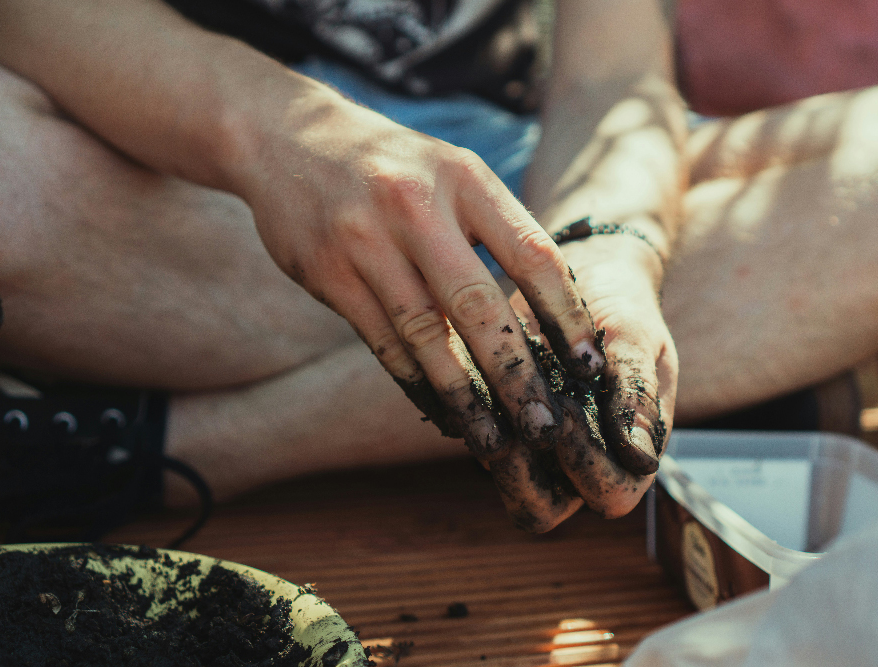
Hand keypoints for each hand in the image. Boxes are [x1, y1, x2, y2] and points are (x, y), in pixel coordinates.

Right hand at [232, 92, 604, 459]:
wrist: (287, 136)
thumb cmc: (394, 165)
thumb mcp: (453, 173)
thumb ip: (498, 231)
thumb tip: (551, 314)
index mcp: (464, 178)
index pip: (531, 255)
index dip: (565, 318)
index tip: (590, 368)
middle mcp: (415, 206)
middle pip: (477, 306)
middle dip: (516, 375)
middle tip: (547, 428)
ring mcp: (365, 241)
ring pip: (425, 335)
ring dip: (464, 395)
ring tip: (494, 439)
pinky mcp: (327, 273)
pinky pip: (381, 341)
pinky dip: (416, 381)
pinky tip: (442, 410)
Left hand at [490, 233, 677, 530]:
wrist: (589, 275)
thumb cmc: (624, 310)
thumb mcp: (636, 339)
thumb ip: (636, 392)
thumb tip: (640, 458)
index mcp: (627, 453)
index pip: (610, 496)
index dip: (589, 466)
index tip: (571, 411)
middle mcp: (578, 462)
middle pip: (544, 509)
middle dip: (528, 474)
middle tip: (525, 416)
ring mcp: (534, 447)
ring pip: (503, 482)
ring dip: (494, 451)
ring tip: (492, 402)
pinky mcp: (498, 421)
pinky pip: (475, 438)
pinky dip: (470, 417)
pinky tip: (467, 379)